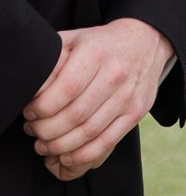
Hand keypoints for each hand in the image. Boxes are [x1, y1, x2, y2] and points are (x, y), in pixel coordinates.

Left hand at [22, 19, 170, 179]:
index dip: (41, 108)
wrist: (145, 41)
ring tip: (45, 145)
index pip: (65, 90)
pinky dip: (84, 155)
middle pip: (75, 115)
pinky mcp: (136, 112)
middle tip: (34, 131)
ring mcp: (129, 95)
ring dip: (60, 147)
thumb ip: (52, 62)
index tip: (30, 112)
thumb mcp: (73, 40)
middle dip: (46, 131)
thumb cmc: (101, 44)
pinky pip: (108, 142)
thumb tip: (33, 92)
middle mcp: (116, 75)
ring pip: (89, 132)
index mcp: (97, 54)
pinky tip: (68, 155)